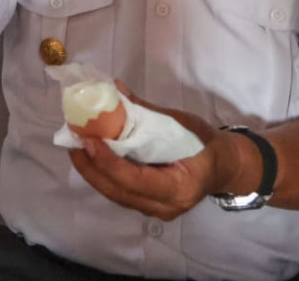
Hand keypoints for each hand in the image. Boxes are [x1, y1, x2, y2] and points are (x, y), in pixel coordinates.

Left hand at [69, 85, 250, 219]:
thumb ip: (146, 111)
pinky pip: (121, 192)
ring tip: (76, 147)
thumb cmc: (206, 142)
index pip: (135, 180)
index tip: (89, 141)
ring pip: (116, 194)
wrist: (225, 165)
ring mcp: (156, 210)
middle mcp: (165, 206)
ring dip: (93, 171)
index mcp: (179, 187)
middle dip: (91, 167)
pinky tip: (91, 157)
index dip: (108, 162)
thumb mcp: (181, 122)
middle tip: (73, 141)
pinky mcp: (149, 205)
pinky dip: (104, 175)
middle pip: (118, 191)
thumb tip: (115, 89)